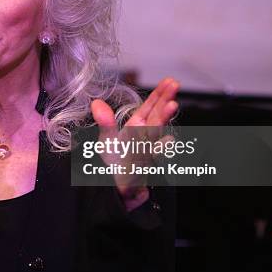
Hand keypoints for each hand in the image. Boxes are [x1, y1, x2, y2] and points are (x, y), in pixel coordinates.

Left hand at [91, 77, 179, 209]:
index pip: (150, 108)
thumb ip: (105, 122)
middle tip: (175, 84)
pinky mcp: (145, 167)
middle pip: (156, 116)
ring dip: (164, 120)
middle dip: (165, 100)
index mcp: (136, 128)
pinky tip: (167, 140)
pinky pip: (151, 156)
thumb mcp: (107, 141)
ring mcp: (147, 152)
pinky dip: (158, 149)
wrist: (117, 190)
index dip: (159, 94)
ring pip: (156, 133)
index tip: (169, 81)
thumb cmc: (114, 165)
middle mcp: (145, 138)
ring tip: (172, 105)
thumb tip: (96, 102)